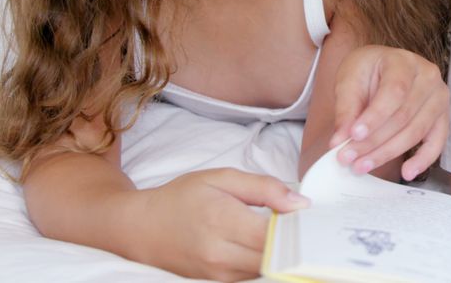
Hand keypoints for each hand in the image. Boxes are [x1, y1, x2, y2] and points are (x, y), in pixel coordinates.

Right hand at [127, 168, 307, 281]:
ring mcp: (217, 273)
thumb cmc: (181, 198)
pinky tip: (266, 245)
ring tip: (283, 232)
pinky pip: (252, 275)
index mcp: (221, 219)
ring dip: (280, 253)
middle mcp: (219, 253)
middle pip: (275, 256)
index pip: (275, 234)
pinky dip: (264, 261)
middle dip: (294, 241)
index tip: (309, 216)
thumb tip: (300, 204)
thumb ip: (264, 188)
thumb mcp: (221, 178)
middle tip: (302, 224)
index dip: (298, 226)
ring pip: (266, 268)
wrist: (141, 228)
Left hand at [328, 45, 449, 180]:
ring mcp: (439, 97)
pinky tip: (407, 173)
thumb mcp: (349, 80)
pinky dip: (423, 160)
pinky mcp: (442, 117)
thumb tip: (339, 141)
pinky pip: (437, 142)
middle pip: (403, 116)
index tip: (352, 136)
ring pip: (416, 132)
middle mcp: (428, 77)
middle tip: (347, 158)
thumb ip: (346, 108)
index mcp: (404, 61)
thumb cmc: (367, 72)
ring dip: (388, 153)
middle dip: (374, 141)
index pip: (394, 92)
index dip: (374, 117)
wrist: (383, 68)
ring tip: (362, 166)